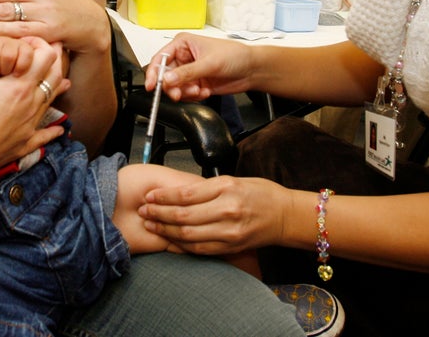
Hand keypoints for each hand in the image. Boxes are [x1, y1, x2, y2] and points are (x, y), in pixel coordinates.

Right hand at [0, 41, 68, 188]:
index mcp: (18, 86)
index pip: (46, 57)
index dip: (41, 46)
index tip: (30, 45)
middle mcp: (30, 104)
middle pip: (56, 76)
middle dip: (53, 63)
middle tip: (44, 57)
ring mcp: (31, 125)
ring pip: (52, 101)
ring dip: (54, 88)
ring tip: (57, 81)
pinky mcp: (26, 144)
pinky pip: (47, 135)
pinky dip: (53, 129)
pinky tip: (58, 128)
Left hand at [138, 175, 296, 255]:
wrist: (285, 216)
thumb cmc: (261, 193)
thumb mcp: (234, 180)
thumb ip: (207, 187)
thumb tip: (178, 191)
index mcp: (226, 188)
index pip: (186, 194)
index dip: (163, 196)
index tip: (149, 195)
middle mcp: (227, 211)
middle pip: (183, 216)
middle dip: (159, 213)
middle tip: (143, 210)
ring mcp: (229, 232)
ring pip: (188, 235)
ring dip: (165, 230)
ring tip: (150, 224)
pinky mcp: (230, 247)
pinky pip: (199, 249)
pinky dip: (181, 245)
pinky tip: (168, 240)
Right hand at [143, 34, 254, 102]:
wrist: (251, 69)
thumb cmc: (235, 55)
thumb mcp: (209, 63)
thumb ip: (187, 72)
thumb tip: (167, 78)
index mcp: (183, 44)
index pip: (160, 58)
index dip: (154, 72)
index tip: (152, 86)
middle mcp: (184, 57)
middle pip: (165, 75)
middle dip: (172, 86)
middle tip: (179, 94)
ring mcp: (189, 72)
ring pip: (175, 87)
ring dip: (185, 92)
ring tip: (199, 91)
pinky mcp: (195, 84)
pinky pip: (185, 94)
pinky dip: (193, 97)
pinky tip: (205, 91)